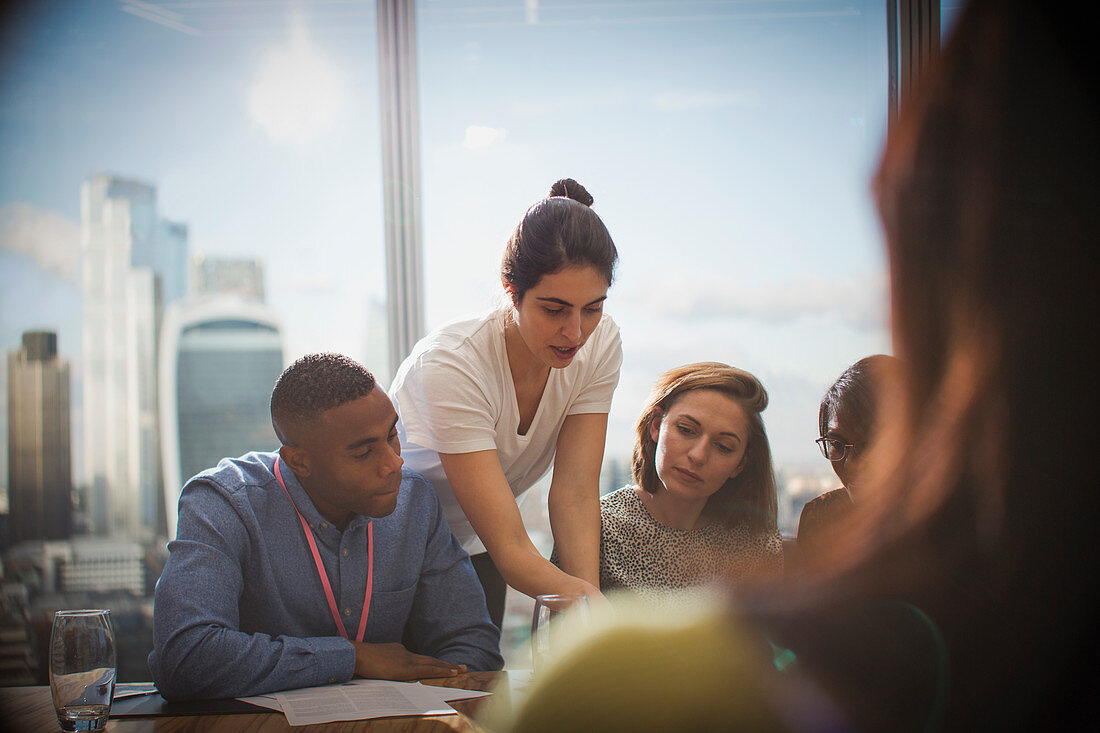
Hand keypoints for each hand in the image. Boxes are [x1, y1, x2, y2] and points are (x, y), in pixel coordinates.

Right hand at [352, 642, 466, 680]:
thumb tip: (386, 671)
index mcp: (398, 652)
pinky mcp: (407, 668)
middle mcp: (405, 653)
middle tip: (461, 667)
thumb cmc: (361, 660)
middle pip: (430, 659)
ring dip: (448, 667)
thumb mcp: (375, 662)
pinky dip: (442, 671)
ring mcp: (407, 660)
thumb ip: (383, 665)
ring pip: (433, 663)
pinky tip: (452, 673)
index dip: (430, 663)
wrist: (357, 654)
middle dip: (445, 664)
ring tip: (461, 671)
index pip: (418, 659)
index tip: (440, 666)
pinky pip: (429, 669)